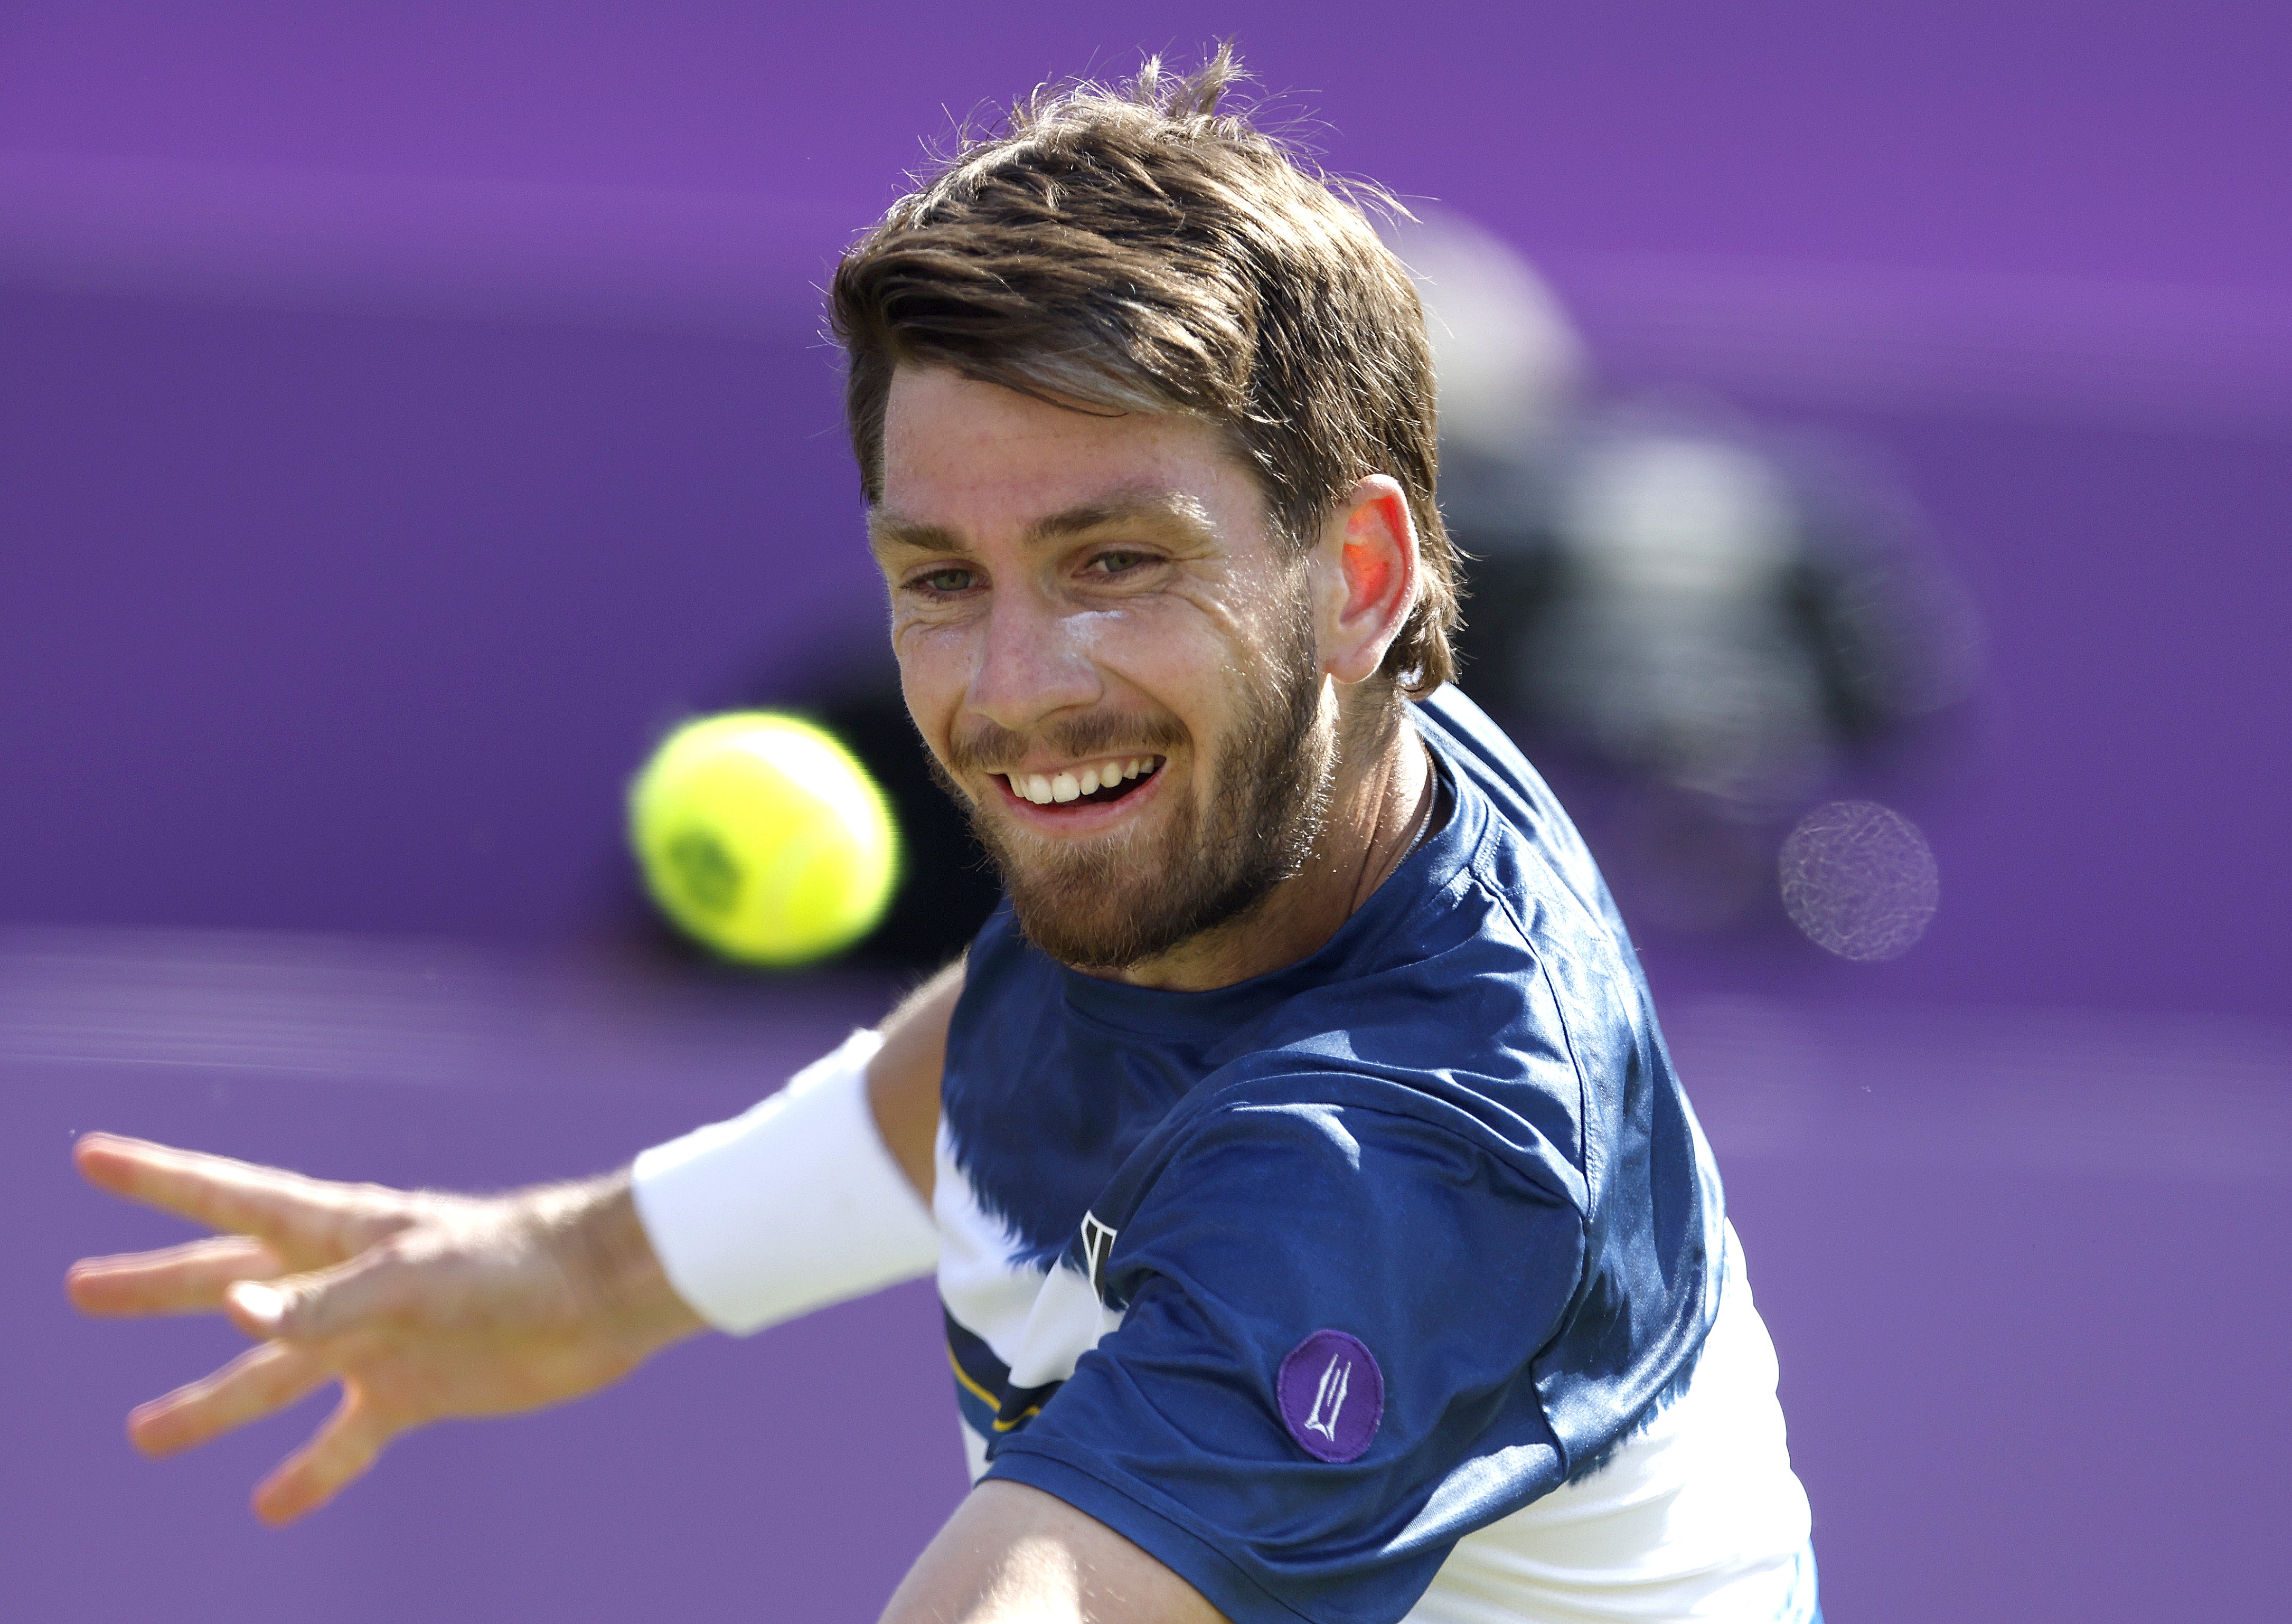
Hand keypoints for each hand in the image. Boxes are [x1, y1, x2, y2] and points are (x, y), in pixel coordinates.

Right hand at [65, 1133, 702, 1523]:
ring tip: (144, 1436)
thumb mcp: (415, 1275)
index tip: (91, 1155)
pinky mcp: (415, 1392)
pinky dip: (310, 1473)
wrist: (604, 1295)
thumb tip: (239, 1311)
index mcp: (339, 1231)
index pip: (227, 1199)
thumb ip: (328, 1302)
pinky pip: (346, 1440)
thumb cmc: (516, 1259)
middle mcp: (345, 1284)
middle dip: (156, 1286)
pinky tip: (269, 1505)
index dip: (157, 1177)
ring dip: (210, 1405)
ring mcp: (376, 1340)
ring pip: (272, 1375)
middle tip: (80, 1288)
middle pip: (228, 1283)